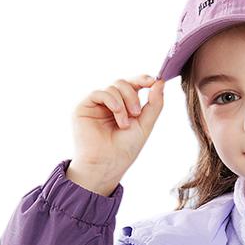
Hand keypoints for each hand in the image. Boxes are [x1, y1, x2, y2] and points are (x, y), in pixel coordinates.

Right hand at [70, 74, 165, 189]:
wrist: (108, 165)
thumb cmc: (125, 150)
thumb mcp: (145, 125)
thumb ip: (154, 104)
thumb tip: (160, 82)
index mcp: (124, 107)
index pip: (132, 86)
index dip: (142, 80)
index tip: (154, 80)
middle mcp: (109, 104)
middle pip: (123, 83)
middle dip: (133, 95)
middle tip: (136, 114)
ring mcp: (97, 104)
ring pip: (113, 87)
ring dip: (123, 104)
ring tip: (124, 124)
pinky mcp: (84, 106)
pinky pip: (99, 92)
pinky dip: (112, 101)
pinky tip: (117, 115)